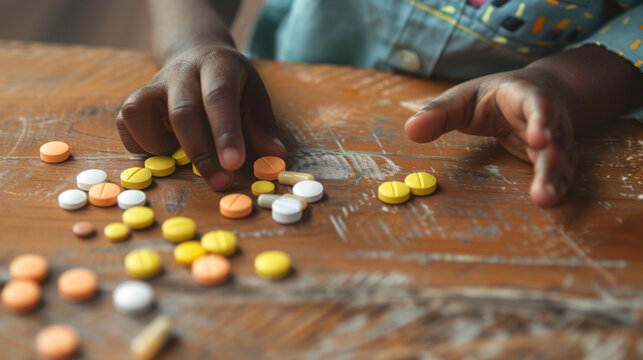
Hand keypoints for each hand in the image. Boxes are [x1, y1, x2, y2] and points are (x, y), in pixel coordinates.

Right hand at [116, 43, 286, 190]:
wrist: (196, 53)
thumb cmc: (231, 83)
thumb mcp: (254, 95)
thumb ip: (262, 127)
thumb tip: (275, 158)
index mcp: (217, 66)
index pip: (219, 98)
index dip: (225, 133)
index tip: (234, 164)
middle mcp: (181, 72)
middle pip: (183, 112)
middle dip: (201, 152)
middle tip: (220, 182)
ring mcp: (153, 84)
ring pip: (142, 113)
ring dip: (162, 146)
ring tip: (183, 157)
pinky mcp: (135, 99)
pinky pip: (127, 123)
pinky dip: (142, 143)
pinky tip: (165, 148)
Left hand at [404, 68, 574, 206]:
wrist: (539, 91)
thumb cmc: (494, 97)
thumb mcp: (464, 98)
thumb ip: (439, 113)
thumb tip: (410, 130)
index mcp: (525, 96)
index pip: (538, 104)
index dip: (541, 119)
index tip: (539, 138)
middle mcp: (549, 119)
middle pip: (554, 140)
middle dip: (550, 163)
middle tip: (542, 188)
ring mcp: (555, 140)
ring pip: (560, 160)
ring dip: (554, 181)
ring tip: (545, 199)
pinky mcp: (555, 158)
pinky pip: (559, 173)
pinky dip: (556, 186)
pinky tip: (549, 201)